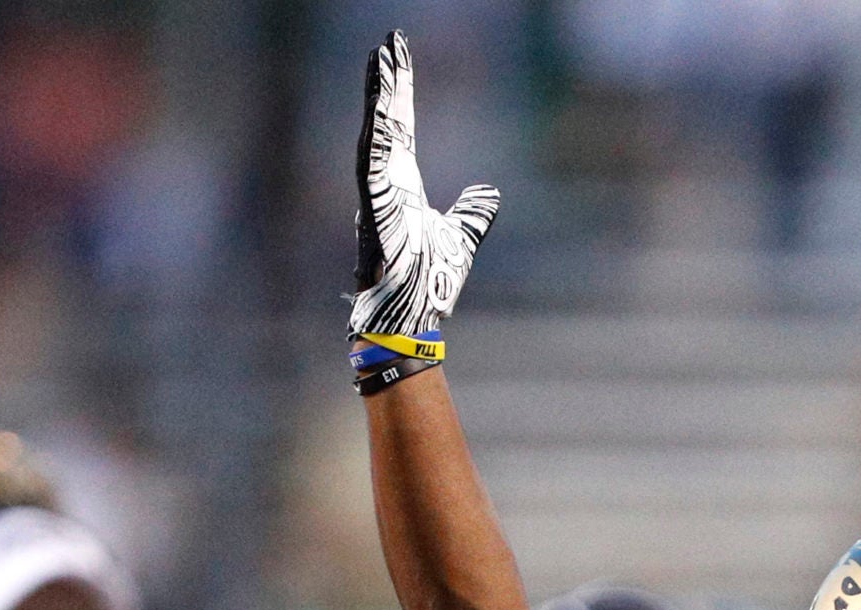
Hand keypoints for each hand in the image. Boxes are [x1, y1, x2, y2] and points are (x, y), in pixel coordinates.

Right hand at [347, 30, 500, 393]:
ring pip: (379, 132)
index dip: (402, 92)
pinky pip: (373, 162)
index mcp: (402, 183)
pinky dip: (377, 133)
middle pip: (389, 119)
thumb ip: (472, 213)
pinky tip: (381, 106)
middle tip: (390, 41)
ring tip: (382, 57)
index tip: (398, 58)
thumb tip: (488, 193)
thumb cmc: (429, 282)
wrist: (412, 317)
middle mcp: (386, 181)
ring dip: (381, 96)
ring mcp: (377, 192)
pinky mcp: (374, 207)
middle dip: (389, 80)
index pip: (403, 126)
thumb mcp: (461, 237)